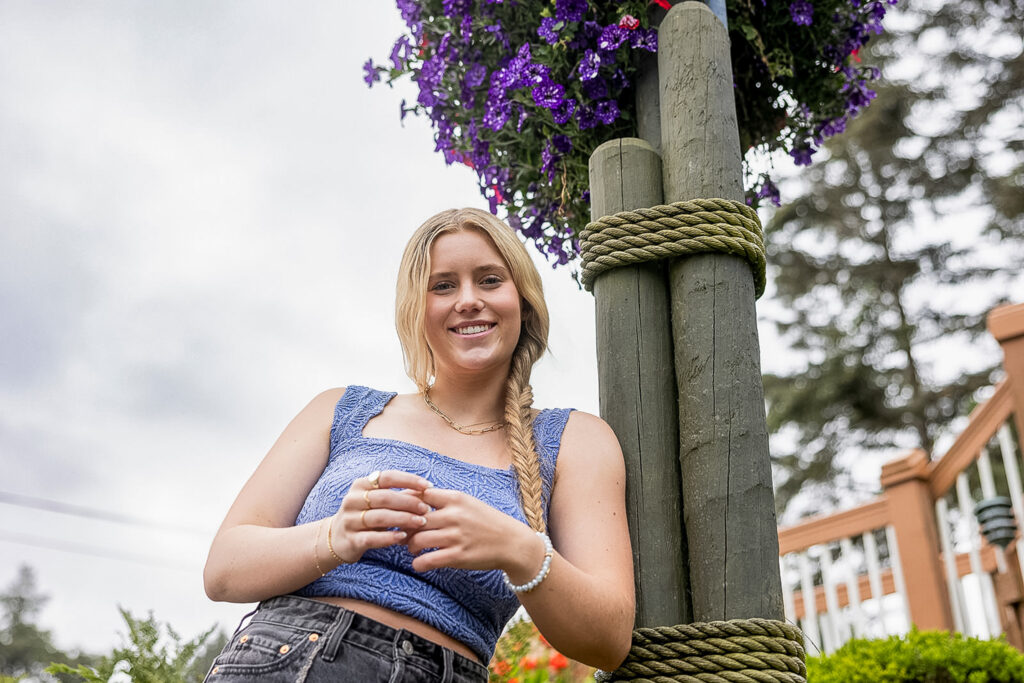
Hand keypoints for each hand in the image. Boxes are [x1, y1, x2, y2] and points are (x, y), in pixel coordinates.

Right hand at [326, 470, 432, 564]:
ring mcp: (350, 520)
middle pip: (385, 497)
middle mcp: (353, 500)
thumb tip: (427, 490)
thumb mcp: (379, 502)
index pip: (387, 477)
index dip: (409, 480)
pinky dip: (389, 537)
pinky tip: (403, 537)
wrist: (337, 538)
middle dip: (409, 502)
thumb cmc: (366, 516)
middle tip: (426, 509)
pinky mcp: (351, 539)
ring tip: (420, 522)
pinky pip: (372, 538)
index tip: (428, 485)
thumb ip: (400, 495)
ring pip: (380, 517)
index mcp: (361, 485)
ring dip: (403, 519)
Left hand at [404, 487, 543, 576]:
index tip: (403, 512)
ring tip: (413, 548)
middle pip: (414, 519)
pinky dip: (418, 563)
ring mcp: (455, 536)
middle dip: (405, 528)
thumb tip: (415, 501)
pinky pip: (427, 560)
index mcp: (455, 498)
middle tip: (404, 534)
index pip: (419, 495)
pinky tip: (420, 563)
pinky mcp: (458, 556)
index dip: (407, 504)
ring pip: (417, 540)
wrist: (511, 543)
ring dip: (410, 546)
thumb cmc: (486, 522)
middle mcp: (454, 515)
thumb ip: (444, 501)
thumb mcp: (467, 503)